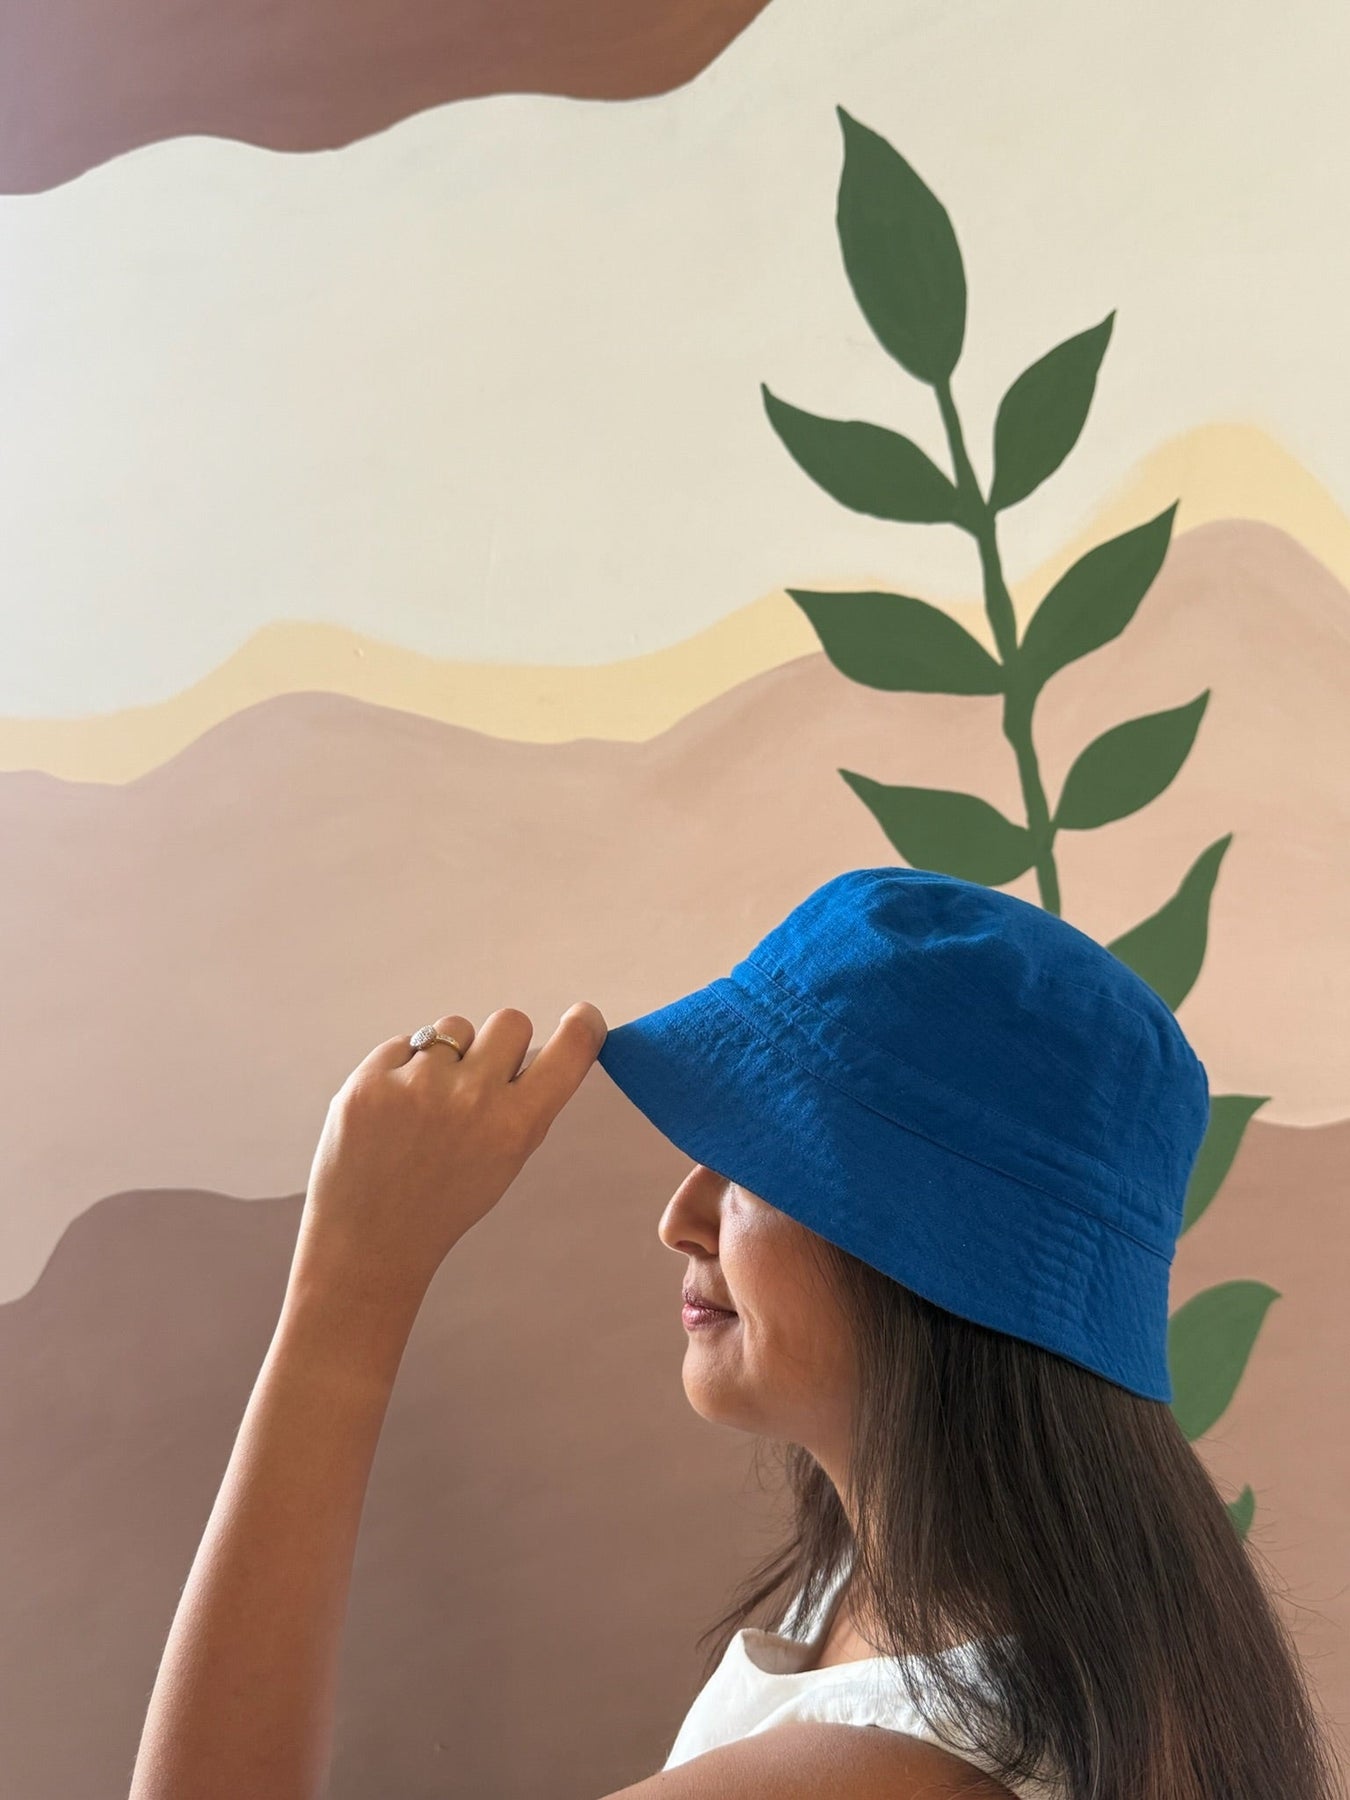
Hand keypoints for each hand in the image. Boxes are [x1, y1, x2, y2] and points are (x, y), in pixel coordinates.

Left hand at [289, 1002, 607, 1309]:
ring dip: (447, 1054)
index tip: (582, 1017)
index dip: (583, 1025)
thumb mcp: (505, 1162)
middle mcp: (473, 1097)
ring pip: (453, 1027)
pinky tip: (391, 1112)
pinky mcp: (370, 1081)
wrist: (369, 1241)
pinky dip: (400, 1069)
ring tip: (425, 1102)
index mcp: (516, 1124)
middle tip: (477, 1076)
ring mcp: (418, 1084)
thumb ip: (523, 1106)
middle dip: (499, 1043)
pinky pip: (403, 1043)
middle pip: (511, 1021)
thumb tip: (534, 1048)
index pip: (570, 1050)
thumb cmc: (444, 1203)